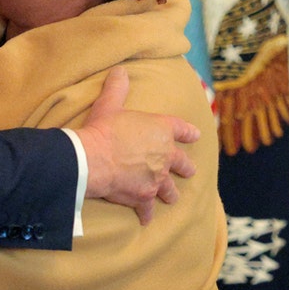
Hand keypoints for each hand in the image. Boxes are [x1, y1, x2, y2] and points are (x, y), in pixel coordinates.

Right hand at [74, 67, 200, 225]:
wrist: (93, 160)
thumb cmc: (103, 130)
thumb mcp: (109, 104)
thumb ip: (118, 88)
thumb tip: (120, 70)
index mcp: (161, 130)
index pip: (182, 129)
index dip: (189, 132)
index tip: (195, 135)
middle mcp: (165, 156)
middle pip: (182, 164)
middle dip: (185, 168)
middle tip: (188, 171)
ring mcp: (156, 179)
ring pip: (169, 189)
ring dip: (170, 193)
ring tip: (171, 197)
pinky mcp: (143, 198)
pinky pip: (148, 209)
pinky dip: (147, 214)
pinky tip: (146, 219)